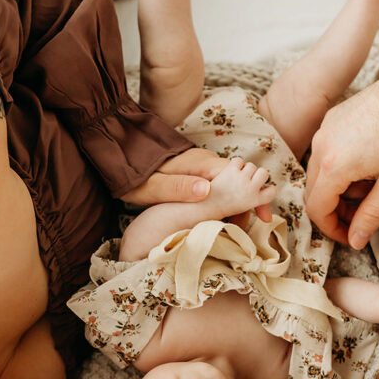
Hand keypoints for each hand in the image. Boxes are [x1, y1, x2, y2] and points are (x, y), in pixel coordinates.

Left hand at [123, 147, 272, 220]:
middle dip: (246, 207)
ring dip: (234, 206)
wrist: (118, 146)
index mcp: (202, 165)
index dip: (253, 200)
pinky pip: (217, 187)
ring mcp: (200, 166)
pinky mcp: (193, 171)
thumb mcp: (152, 184)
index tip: (260, 220)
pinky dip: (223, 202)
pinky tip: (216, 218)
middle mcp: (206, 163)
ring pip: (229, 187)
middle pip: (238, 185)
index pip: (240, 180)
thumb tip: (208, 191)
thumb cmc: (131, 168)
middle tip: (244, 232)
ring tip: (231, 229)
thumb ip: (179, 188)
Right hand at [304, 78, 378, 247]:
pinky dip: (339, 167)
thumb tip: (355, 239)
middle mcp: (321, 146)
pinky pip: (326, 152)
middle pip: (314, 192)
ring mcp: (324, 129)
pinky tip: (366, 164)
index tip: (349, 235)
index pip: (317, 209)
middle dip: (334, 210)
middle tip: (360, 217)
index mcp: (334, 165)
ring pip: (319, 173)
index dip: (331, 228)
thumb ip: (370, 215)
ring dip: (337, 189)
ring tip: (369, 187)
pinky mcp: (332, 119)